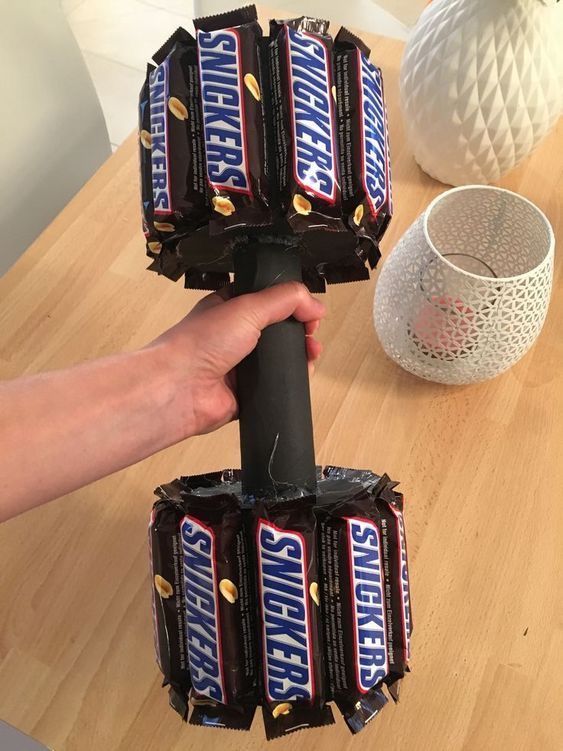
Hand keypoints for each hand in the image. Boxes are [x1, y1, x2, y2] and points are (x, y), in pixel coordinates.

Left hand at [149, 282, 325, 436]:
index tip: (310, 310)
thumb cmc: (199, 343)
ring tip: (311, 354)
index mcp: (230, 308)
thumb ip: (285, 299)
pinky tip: (300, 376)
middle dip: (299, 332)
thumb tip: (315, 304)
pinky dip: (289, 382)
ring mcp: (239, 366)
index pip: (268, 300)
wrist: (180, 388)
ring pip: (279, 360)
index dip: (291, 303)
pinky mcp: (245, 393)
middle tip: (311, 334)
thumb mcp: (247, 306)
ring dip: (299, 357)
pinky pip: (275, 387)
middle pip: (278, 331)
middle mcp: (234, 336)